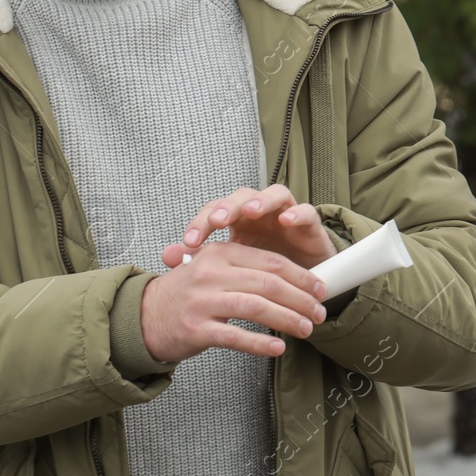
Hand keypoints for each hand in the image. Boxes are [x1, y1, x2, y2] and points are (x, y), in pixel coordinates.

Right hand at [140, 241, 329, 361]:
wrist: (143, 317)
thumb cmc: (184, 293)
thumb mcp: (211, 267)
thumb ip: (245, 267)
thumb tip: (290, 279)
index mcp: (219, 253)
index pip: (270, 261)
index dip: (300, 276)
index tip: (319, 288)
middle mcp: (211, 273)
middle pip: (268, 283)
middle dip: (301, 298)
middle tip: (319, 312)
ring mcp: (203, 301)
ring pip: (257, 307)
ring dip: (288, 319)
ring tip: (307, 329)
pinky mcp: (197, 329)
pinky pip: (236, 336)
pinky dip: (260, 342)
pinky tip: (278, 347)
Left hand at [165, 184, 338, 270]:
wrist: (304, 281)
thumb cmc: (264, 269)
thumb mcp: (233, 267)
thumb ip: (201, 260)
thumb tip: (166, 256)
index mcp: (238, 220)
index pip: (214, 212)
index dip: (201, 223)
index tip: (189, 243)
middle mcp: (260, 212)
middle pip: (241, 197)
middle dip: (227, 207)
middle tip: (216, 221)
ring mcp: (285, 214)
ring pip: (273, 194)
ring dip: (261, 201)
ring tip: (250, 211)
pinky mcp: (309, 223)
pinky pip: (305, 211)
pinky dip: (296, 213)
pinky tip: (286, 220)